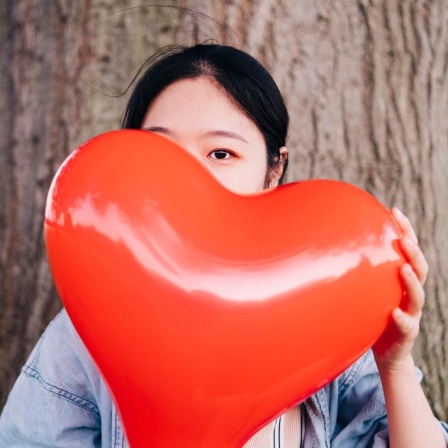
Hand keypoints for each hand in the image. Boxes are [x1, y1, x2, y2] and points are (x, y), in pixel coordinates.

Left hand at [373, 207, 427, 370]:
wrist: (386, 353)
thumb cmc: (375, 316)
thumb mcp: (369, 291)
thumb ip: (362, 271)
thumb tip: (334, 243)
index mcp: (402, 282)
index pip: (408, 252)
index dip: (406, 231)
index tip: (395, 211)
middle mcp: (410, 295)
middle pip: (419, 269)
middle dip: (413, 252)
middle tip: (404, 238)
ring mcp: (411, 314)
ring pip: (418, 297)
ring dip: (412, 282)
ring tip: (404, 268)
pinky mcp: (405, 335)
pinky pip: (407, 327)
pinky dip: (402, 319)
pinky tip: (395, 313)